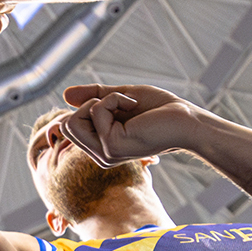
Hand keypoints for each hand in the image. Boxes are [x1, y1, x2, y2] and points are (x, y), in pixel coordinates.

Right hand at [58, 82, 198, 163]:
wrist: (186, 120)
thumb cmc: (160, 110)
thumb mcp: (121, 97)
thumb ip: (94, 96)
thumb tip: (65, 94)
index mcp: (102, 147)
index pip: (68, 128)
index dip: (81, 108)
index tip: (109, 102)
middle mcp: (101, 155)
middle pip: (65, 126)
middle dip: (89, 104)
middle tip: (119, 103)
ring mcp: (105, 154)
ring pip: (72, 122)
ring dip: (100, 101)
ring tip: (126, 104)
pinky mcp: (112, 147)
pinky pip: (95, 111)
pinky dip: (114, 99)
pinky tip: (134, 106)